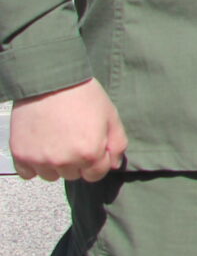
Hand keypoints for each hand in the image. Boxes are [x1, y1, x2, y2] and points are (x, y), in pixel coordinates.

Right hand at [9, 81, 127, 181]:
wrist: (50, 80)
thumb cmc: (83, 95)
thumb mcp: (111, 116)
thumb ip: (118, 144)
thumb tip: (114, 165)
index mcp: (89, 153)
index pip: (95, 175)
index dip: (97, 161)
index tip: (92, 147)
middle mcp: (64, 161)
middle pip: (73, 175)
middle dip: (76, 161)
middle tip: (73, 138)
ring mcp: (40, 159)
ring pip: (51, 175)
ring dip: (55, 164)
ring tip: (56, 140)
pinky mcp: (20, 154)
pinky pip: (28, 173)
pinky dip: (33, 164)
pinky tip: (40, 146)